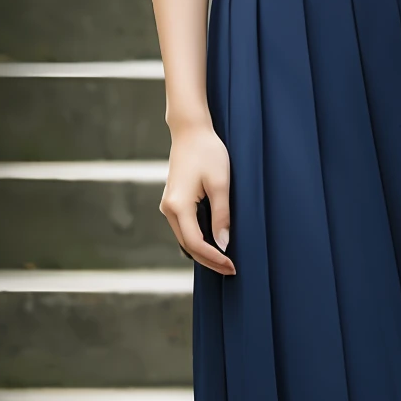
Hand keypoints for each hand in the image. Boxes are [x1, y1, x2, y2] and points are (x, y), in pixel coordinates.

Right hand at [161, 123, 235, 275]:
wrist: (191, 131)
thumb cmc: (208, 152)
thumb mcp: (221, 184)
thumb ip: (222, 215)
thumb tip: (223, 244)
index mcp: (178, 206)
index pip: (196, 244)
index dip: (214, 258)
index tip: (232, 266)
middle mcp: (168, 208)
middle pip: (188, 246)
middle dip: (209, 260)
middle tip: (231, 269)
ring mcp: (168, 205)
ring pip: (185, 239)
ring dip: (203, 252)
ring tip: (225, 260)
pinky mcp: (173, 201)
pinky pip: (184, 228)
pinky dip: (198, 239)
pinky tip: (214, 243)